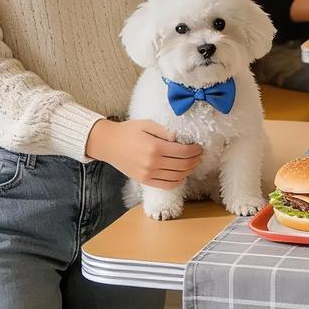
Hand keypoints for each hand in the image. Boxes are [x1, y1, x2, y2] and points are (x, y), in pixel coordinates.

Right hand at [85, 119, 202, 188]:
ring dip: (188, 171)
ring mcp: (149, 174)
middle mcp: (153, 163)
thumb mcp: (147, 124)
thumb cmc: (128, 131)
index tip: (199, 147)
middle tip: (199, 154)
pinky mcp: (145, 181)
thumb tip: (180, 139)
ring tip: (192, 163)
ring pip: (177, 177)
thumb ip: (165, 131)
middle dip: (194, 160)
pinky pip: (167, 185)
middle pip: (182, 166)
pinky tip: (181, 174)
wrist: (108, 144)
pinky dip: (178, 181)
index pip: (183, 152)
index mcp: (155, 147)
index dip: (194, 150)